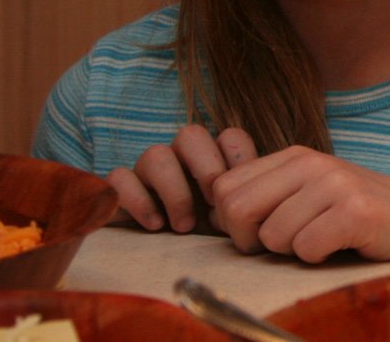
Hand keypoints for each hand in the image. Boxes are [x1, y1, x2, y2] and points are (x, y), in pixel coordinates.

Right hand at [105, 125, 256, 233]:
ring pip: (155, 154)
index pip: (230, 136)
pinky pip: (119, 178)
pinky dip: (137, 200)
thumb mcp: (233, 218)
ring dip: (174, 191)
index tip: (246, 191)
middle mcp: (180, 156)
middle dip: (206, 168)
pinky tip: (155, 225)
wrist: (164, 255)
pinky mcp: (118, 189)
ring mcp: (148, 170)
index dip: (240, 159)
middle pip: (190, 134)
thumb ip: (249, 201)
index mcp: (213, 157)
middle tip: (215, 203)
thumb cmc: (207, 233)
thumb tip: (270, 200)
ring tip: (186, 226)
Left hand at [210, 146, 389, 262]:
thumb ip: (266, 194)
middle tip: (289, 245)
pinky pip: (306, 249)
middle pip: (236, 209)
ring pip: (272, 235)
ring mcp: (336, 183)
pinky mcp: (357, 211)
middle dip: (253, 240)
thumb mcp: (308, 195)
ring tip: (325, 242)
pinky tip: (343, 247)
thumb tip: (213, 208)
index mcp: (294, 156)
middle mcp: (313, 162)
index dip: (234, 223)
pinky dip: (319, 259)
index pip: (223, 189)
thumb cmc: (358, 219)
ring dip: (293, 252)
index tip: (264, 232)